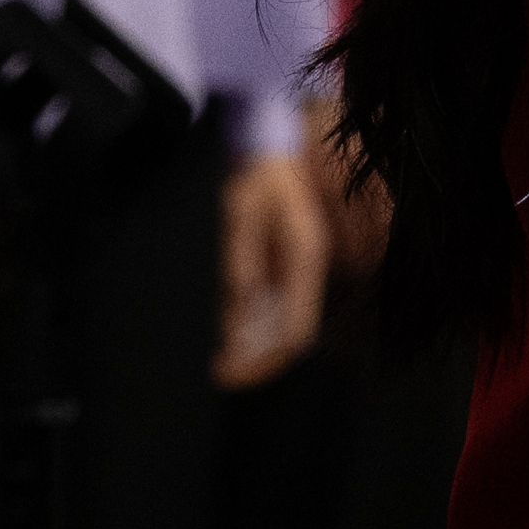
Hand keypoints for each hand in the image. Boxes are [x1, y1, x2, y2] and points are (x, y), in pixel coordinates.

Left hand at [213, 144, 332, 389]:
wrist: (271, 153)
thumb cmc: (256, 180)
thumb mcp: (239, 214)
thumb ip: (242, 260)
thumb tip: (241, 308)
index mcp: (304, 256)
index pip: (297, 325)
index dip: (269, 357)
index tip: (234, 372)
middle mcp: (306, 269)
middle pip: (293, 334)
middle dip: (260, 360)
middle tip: (223, 375)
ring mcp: (299, 271)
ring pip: (283, 325)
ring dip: (255, 348)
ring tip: (222, 363)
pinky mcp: (286, 270)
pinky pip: (274, 309)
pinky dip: (254, 328)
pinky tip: (231, 336)